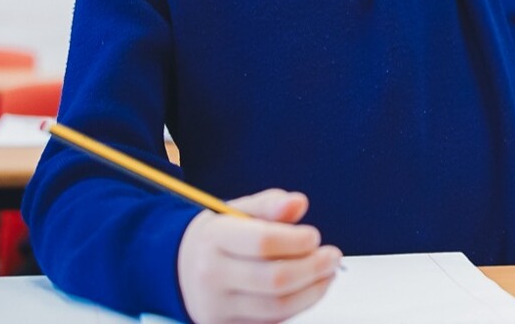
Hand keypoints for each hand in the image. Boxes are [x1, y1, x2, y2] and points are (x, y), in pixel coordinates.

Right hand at [176, 189, 341, 323]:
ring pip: (277, 307)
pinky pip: (272, 321)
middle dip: (313, 268)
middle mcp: (212, 275)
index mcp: (215, 238)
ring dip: (312, 291)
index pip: (263, 242)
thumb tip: (298, 203)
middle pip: (275, 279)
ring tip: (328, 273)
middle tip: (332, 257)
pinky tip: (310, 289)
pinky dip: (298, 307)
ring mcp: (218, 306)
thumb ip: (269, 204)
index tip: (314, 237)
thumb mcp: (236, 211)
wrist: (181, 269)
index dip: (297, 241)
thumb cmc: (217, 238)